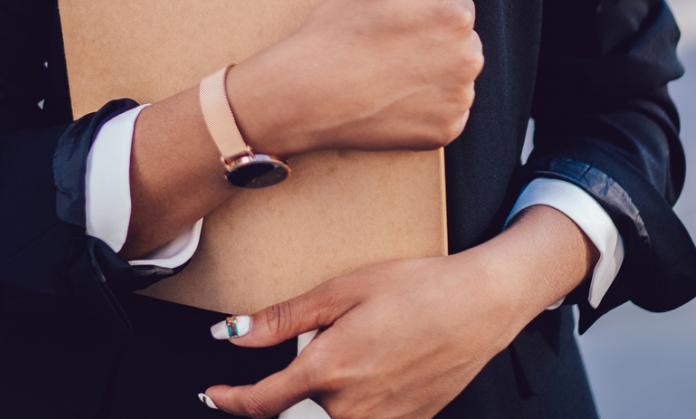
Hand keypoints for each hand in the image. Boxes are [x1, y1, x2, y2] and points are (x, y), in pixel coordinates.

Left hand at [199, 207, 594, 418]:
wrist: (482, 306)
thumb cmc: (417, 288)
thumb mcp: (342, 290)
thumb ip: (282, 319)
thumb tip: (231, 335)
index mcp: (330, 370)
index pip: (263, 403)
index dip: (230, 402)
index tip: (213, 396)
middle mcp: (353, 408)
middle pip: (298, 413)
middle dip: (290, 390)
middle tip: (317, 348)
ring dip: (323, 398)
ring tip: (356, 352)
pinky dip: (355, 403)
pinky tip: (377, 367)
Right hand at [228, 0, 502, 157]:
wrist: (303, 95)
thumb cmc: (338, 33)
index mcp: (456, 19)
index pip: (456, 5)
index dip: (421, 10)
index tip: (389, 23)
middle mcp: (468, 61)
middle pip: (461, 40)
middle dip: (432, 40)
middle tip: (384, 48)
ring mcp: (458, 100)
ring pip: (455, 74)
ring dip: (431, 72)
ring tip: (384, 74)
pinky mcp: (445, 132)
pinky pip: (447, 109)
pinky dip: (426, 105)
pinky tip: (392, 99)